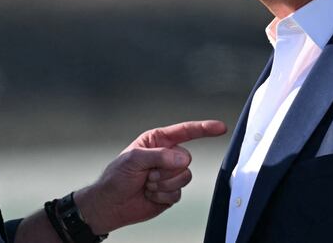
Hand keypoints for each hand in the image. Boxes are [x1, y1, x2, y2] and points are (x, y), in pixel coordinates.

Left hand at [74, 120, 226, 234]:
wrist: (111, 204)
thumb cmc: (116, 177)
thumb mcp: (133, 159)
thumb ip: (159, 156)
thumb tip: (184, 159)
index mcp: (157, 141)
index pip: (185, 131)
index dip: (204, 129)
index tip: (220, 128)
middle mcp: (166, 156)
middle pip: (186, 159)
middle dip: (166, 170)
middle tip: (147, 175)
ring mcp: (170, 175)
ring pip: (184, 177)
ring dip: (163, 184)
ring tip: (147, 184)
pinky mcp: (171, 192)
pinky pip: (178, 193)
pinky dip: (162, 195)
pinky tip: (149, 195)